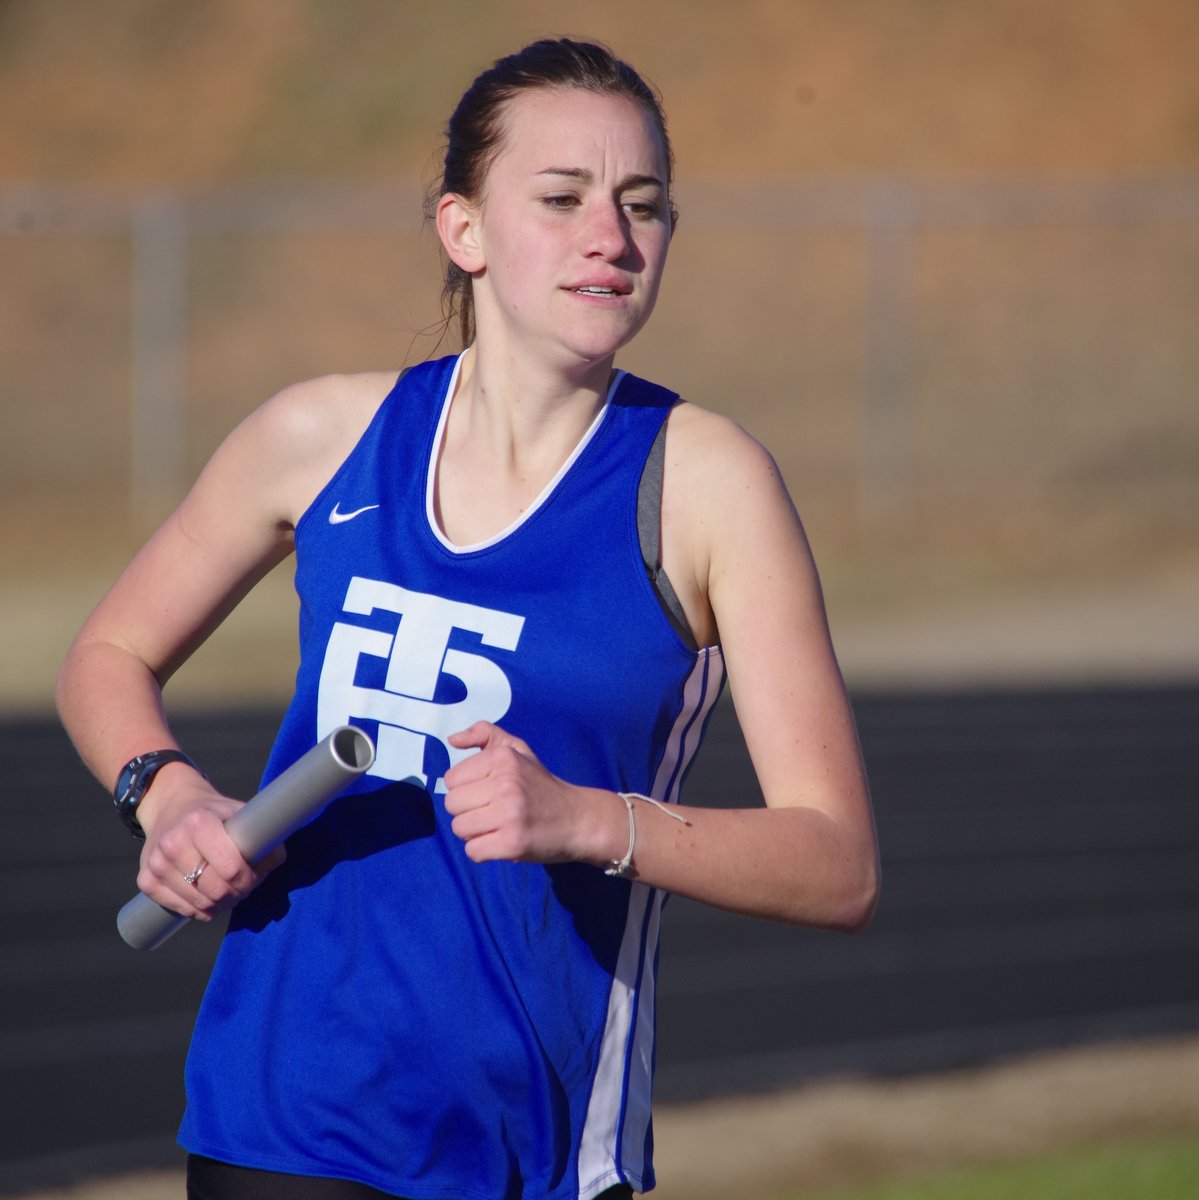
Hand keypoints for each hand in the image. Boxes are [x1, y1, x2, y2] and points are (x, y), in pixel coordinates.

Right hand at [135, 763, 284, 919]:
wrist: (171, 806)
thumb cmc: (214, 813)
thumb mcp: (240, 813)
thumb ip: (262, 837)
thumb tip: (274, 861)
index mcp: (199, 822)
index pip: (231, 869)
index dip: (249, 879)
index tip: (254, 875)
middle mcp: (173, 843)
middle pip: (217, 890)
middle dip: (237, 893)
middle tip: (243, 886)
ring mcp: (157, 864)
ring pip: (200, 904)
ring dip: (220, 904)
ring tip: (227, 889)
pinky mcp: (146, 881)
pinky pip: (181, 909)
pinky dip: (200, 909)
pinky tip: (207, 895)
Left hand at [443, 722, 607, 864]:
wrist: (578, 819)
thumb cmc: (541, 785)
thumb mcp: (518, 750)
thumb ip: (486, 735)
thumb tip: (453, 739)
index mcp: (503, 758)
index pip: (452, 779)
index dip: (465, 788)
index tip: (486, 792)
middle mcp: (506, 784)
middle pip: (452, 804)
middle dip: (467, 811)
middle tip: (491, 812)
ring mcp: (510, 815)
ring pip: (459, 828)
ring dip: (473, 832)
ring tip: (495, 827)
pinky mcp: (513, 843)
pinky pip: (472, 851)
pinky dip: (482, 851)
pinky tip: (500, 842)